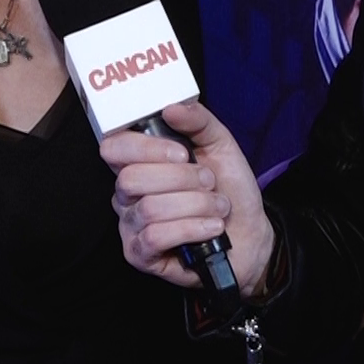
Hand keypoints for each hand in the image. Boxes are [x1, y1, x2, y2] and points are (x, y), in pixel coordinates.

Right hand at [101, 100, 275, 296]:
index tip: (182, 153)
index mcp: (140, 162)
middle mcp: (128, 194)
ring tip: (218, 207)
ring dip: (196, 205)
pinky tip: (211, 227)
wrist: (250, 234)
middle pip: (131, 179)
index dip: (145, 147)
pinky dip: (191, 228)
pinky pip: (154, 237)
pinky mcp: (140, 255)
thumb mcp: (220, 145)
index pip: (114, 147)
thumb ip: (198, 121)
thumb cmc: (229, 189)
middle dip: (181, 179)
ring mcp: (131, 225)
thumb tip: (171, 108)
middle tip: (209, 182)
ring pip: (149, 209)